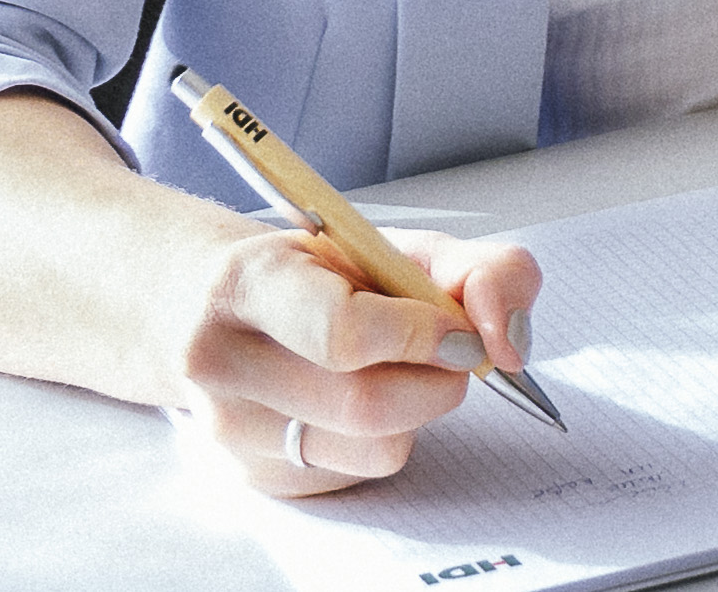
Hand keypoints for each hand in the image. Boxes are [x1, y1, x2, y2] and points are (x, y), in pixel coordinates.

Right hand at [165, 227, 543, 495]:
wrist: (210, 304)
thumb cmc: (313, 271)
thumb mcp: (392, 243)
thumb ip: (474, 269)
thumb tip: (507, 336)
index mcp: (246, 282)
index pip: (344, 332)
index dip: (422, 335)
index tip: (458, 328)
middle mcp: (220, 361)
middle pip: (367, 405)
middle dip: (438, 380)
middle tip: (453, 352)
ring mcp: (231, 428)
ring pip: (373, 449)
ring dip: (418, 411)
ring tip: (401, 370)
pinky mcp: (254, 474)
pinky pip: (358, 473)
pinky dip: (387, 438)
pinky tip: (361, 396)